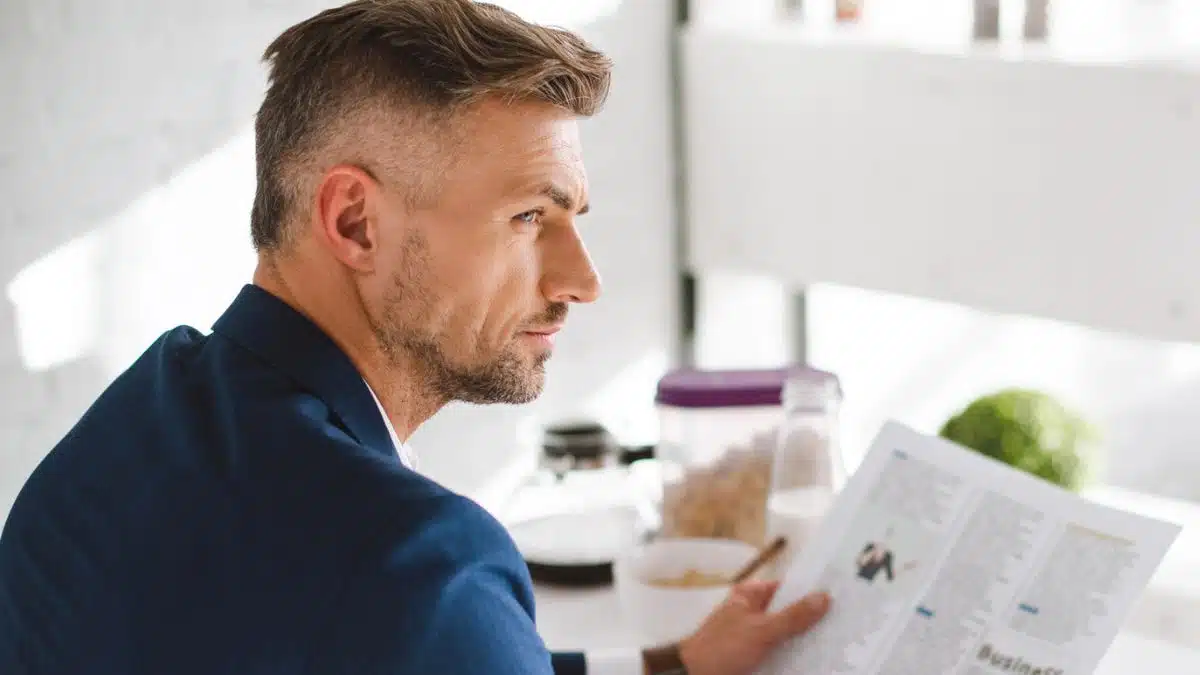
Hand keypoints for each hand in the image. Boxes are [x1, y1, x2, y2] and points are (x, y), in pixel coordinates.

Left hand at [676, 581, 829, 674]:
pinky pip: (780, 653)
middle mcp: (752, 612)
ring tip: (838, 642)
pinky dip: (795, 656)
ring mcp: (754, 635)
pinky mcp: (754, 656)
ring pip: (787, 635)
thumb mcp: (761, 630)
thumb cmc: (722, 649)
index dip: (811, 592)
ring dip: (806, 641)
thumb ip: (793, 616)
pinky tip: (817, 661)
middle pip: (789, 612)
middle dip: (813, 619)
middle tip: (846, 623)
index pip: (787, 588)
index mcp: (750, 596)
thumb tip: (823, 597)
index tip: (841, 596)